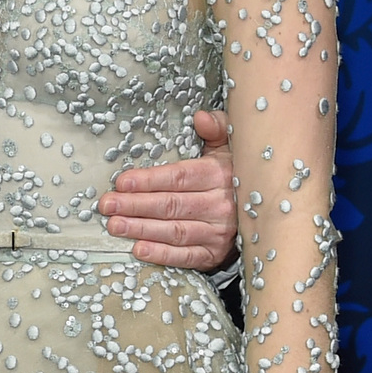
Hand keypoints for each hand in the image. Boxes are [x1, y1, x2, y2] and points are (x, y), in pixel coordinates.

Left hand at [100, 109, 236, 269]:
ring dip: (141, 229)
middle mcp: (220, 204)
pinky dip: (162, 254)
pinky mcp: (215, 253)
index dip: (148, 180)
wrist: (264, 210)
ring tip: (115, 225)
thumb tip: (201, 117)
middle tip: (106, 205)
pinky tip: (139, 250)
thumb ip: (216, 129)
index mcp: (219, 175)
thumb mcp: (229, 147)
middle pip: (171, 205)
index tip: (121, 182)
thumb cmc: (233, 175)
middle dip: (135, 205)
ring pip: (175, 231)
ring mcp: (219, 232)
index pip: (179, 177)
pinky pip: (186, 256)